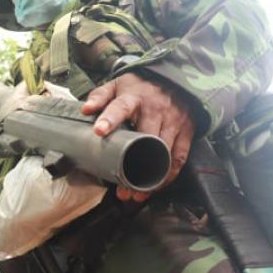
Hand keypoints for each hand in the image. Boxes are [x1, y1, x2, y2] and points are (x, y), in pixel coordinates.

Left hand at [81, 73, 194, 201]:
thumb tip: (85, 109)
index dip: (110, 119)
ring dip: (150, 177)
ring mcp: (173, 121)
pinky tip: (156, 186)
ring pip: (163, 154)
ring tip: (136, 194)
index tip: (99, 131)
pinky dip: (169, 175)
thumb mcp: (117, 85)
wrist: (174, 79)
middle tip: (121, 187)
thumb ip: (100, 96)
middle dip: (133, 164)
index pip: (120, 107)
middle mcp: (156, 109)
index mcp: (134, 97)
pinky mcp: (187, 131)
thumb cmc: (140, 87)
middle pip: (145, 139)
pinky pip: (179, 158)